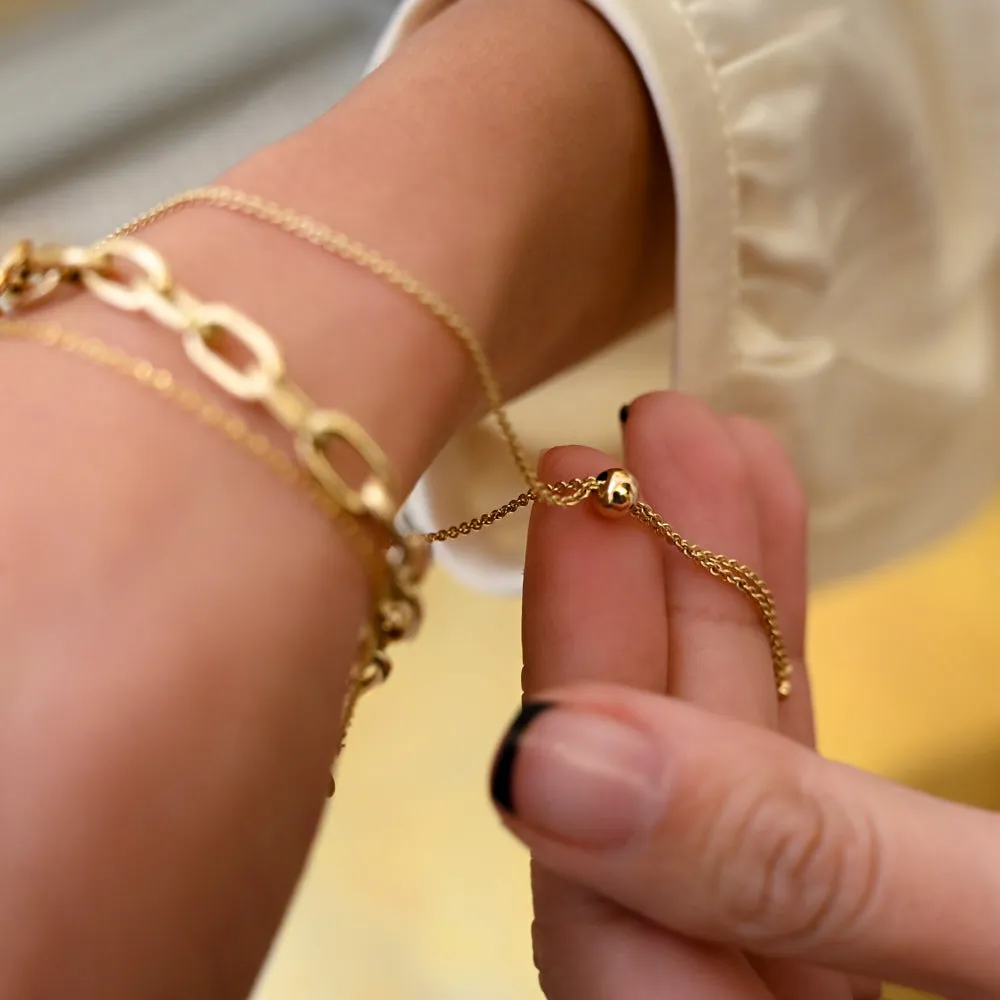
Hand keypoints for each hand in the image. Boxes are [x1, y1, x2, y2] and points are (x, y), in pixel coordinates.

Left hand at [495, 392, 999, 999]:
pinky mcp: (874, 910)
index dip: (580, 692)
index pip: (607, 908)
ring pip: (726, 774)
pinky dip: (782, 644)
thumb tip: (536, 763)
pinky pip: (800, 770)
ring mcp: (815, 969)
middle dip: (641, 611)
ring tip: (691, 449)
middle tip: (607, 451)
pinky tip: (763, 529)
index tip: (572, 513)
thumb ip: (804, 875)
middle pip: (652, 818)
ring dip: (712, 596)